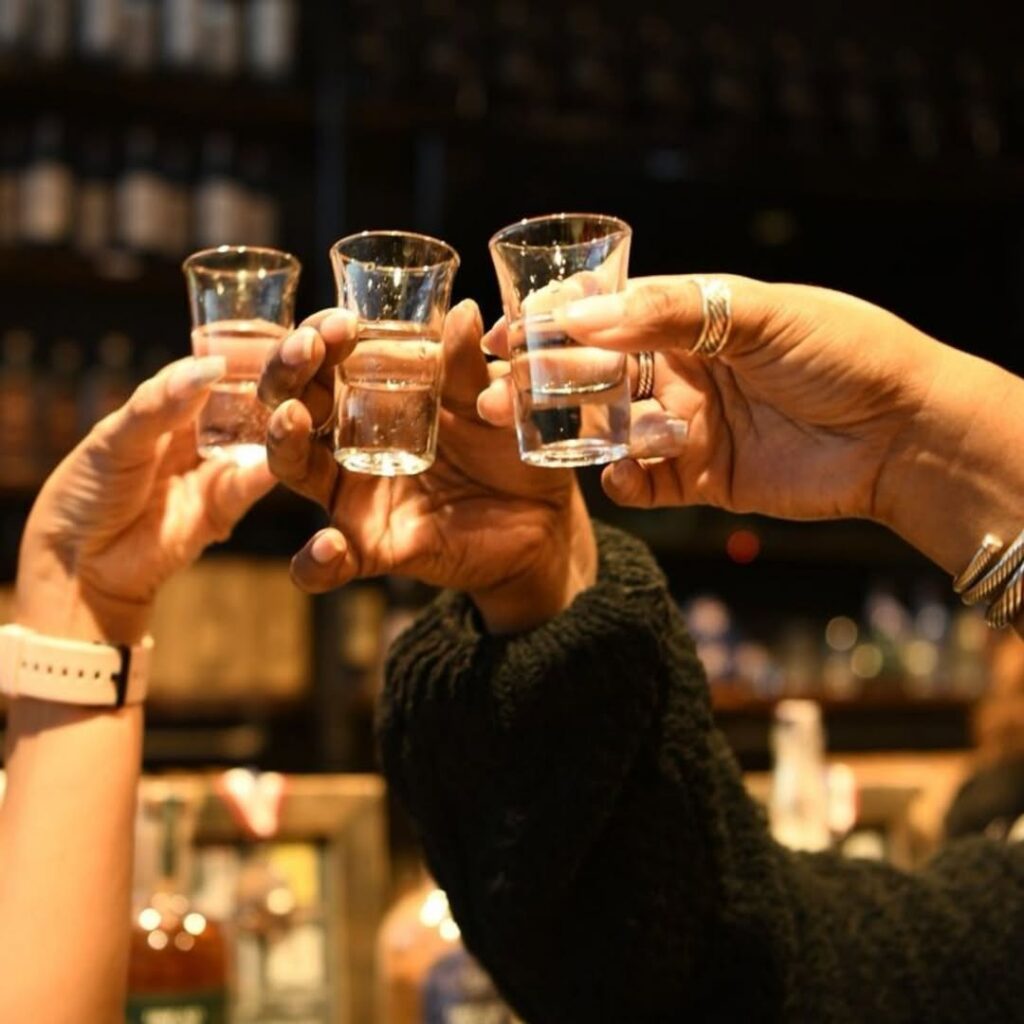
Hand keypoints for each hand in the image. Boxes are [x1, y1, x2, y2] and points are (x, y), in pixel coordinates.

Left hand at [15, 357, 274, 644]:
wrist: (79, 565)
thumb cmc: (86, 491)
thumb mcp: (115, 438)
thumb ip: (161, 404)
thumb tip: (210, 367)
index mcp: (169, 405)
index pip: (214, 370)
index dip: (244, 353)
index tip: (279, 335)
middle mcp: (199, 434)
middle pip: (245, 403)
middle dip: (274, 386)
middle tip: (305, 364)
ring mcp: (215, 469)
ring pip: (258, 441)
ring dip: (279, 424)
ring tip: (300, 404)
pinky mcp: (225, 506)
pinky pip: (254, 483)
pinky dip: (272, 467)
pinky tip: (286, 450)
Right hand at [258, 300, 594, 632]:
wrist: (541, 523)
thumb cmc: (505, 454)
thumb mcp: (493, 407)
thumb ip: (469, 369)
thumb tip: (461, 312)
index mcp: (372, 402)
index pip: (326, 362)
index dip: (321, 336)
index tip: (343, 322)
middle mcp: (350, 448)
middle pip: (294, 405)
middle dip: (289, 373)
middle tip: (309, 349)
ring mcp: (357, 499)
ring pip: (297, 471)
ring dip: (284, 443)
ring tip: (292, 418)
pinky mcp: (374, 550)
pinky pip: (327, 567)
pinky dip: (316, 562)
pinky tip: (330, 544)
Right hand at [479, 275, 944, 523]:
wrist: (901, 432)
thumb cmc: (840, 350)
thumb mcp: (756, 312)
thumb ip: (668, 312)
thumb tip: (581, 316)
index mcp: (691, 316)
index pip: (604, 314)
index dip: (549, 322)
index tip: (501, 334)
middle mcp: (682, 368)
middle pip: (592, 375)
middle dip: (539, 384)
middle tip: (489, 397)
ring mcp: (688, 424)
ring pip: (609, 429)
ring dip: (567, 434)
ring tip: (524, 438)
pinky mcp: (701, 477)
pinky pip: (644, 482)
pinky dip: (624, 481)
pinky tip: (618, 477)